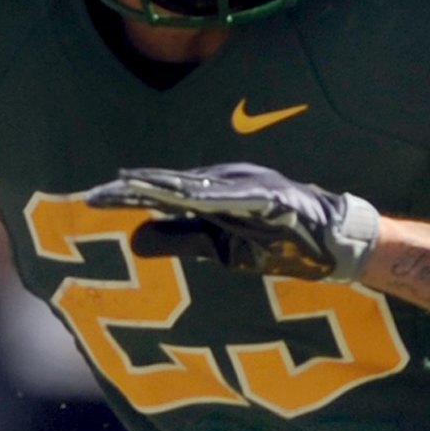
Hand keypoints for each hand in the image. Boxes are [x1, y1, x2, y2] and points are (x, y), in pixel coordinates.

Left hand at [90, 163, 382, 282]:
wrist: (335, 242)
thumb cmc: (280, 243)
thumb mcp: (223, 249)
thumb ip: (182, 240)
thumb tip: (135, 241)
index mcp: (213, 193)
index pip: (164, 194)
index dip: (129, 195)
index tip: (94, 200)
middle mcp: (227, 182)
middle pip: (173, 185)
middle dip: (134, 189)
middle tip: (96, 195)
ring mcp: (249, 186)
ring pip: (198, 187)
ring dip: (163, 188)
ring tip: (129, 189)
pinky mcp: (271, 197)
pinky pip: (234, 199)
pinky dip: (206, 198)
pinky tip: (181, 198)